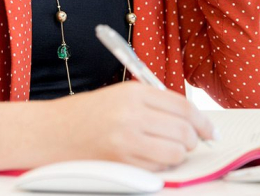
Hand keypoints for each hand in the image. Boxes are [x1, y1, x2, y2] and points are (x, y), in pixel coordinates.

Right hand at [49, 81, 216, 170]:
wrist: (49, 132)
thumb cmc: (84, 115)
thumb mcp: (119, 97)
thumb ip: (153, 104)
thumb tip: (190, 119)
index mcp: (134, 92)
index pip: (183, 106)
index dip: (202, 121)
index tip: (210, 131)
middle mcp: (132, 113)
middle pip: (184, 129)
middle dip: (193, 140)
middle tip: (189, 143)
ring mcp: (127, 139)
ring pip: (175, 151)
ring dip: (178, 155)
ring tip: (168, 152)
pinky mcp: (121, 161)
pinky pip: (158, 168)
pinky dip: (162, 167)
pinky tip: (150, 160)